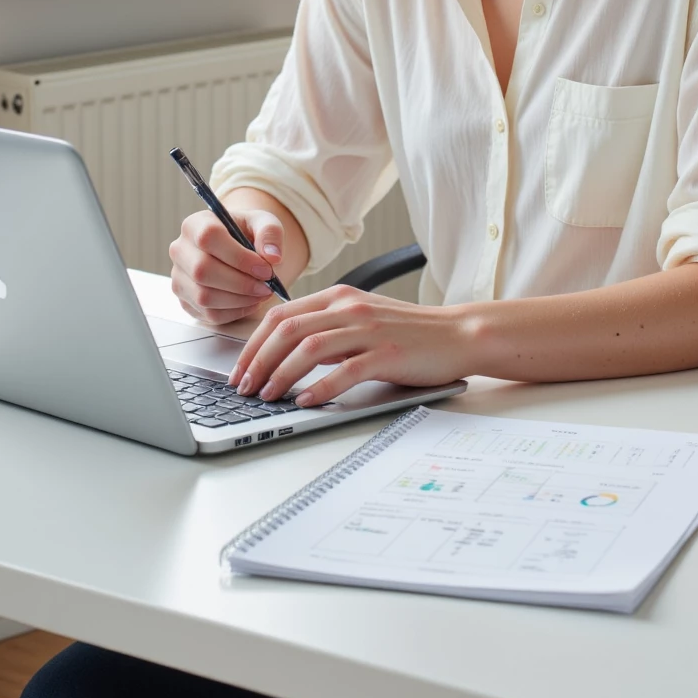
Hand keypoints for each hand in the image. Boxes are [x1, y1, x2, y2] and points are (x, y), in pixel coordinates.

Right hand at [169, 208, 283, 327]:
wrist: (237, 250)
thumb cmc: (247, 234)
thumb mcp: (263, 223)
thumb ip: (270, 233)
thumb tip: (272, 256)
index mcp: (195, 224)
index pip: (208, 238)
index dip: (239, 257)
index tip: (266, 269)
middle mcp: (180, 250)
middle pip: (203, 271)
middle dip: (241, 283)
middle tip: (267, 286)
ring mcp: (179, 278)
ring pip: (204, 296)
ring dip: (239, 300)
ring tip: (262, 293)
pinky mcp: (185, 302)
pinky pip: (209, 314)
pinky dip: (235, 312)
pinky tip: (251, 302)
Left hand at [228, 285, 469, 404]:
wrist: (457, 334)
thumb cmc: (409, 332)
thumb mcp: (362, 318)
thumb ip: (328, 326)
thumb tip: (284, 350)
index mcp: (339, 296)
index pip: (281, 314)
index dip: (253, 343)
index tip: (239, 369)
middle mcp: (349, 307)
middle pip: (288, 329)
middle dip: (258, 360)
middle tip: (244, 387)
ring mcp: (368, 329)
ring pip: (309, 347)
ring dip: (281, 374)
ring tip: (267, 396)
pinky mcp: (387, 352)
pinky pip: (345, 370)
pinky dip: (320, 387)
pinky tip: (306, 401)